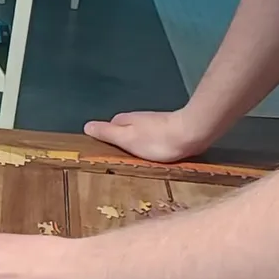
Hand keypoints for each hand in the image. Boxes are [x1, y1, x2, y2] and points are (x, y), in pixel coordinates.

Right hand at [84, 110, 209, 162]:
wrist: (191, 133)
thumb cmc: (155, 140)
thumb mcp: (126, 138)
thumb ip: (107, 133)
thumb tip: (86, 126)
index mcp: (125, 119)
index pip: (109, 127)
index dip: (107, 139)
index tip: (107, 153)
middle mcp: (138, 118)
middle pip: (125, 130)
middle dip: (123, 142)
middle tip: (124, 160)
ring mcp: (155, 123)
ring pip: (140, 134)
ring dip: (138, 144)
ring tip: (140, 160)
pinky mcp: (169, 129)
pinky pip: (154, 138)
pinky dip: (152, 145)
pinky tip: (157, 154)